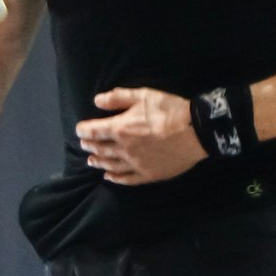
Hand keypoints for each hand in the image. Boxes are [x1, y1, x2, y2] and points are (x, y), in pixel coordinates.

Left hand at [77, 87, 205, 185]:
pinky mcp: (148, 174)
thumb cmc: (168, 110)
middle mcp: (123, 149)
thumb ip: (118, 98)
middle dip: (90, 146)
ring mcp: (136, 164)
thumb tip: (96, 101)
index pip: (94, 131)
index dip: (84, 130)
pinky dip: (116, 179)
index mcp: (120, 129)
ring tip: (91, 161)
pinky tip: (109, 177)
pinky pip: (127, 179)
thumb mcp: (143, 95)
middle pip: (100, 149)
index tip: (80, 130)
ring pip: (111, 166)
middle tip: (84, 144)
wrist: (195, 132)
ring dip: (99, 162)